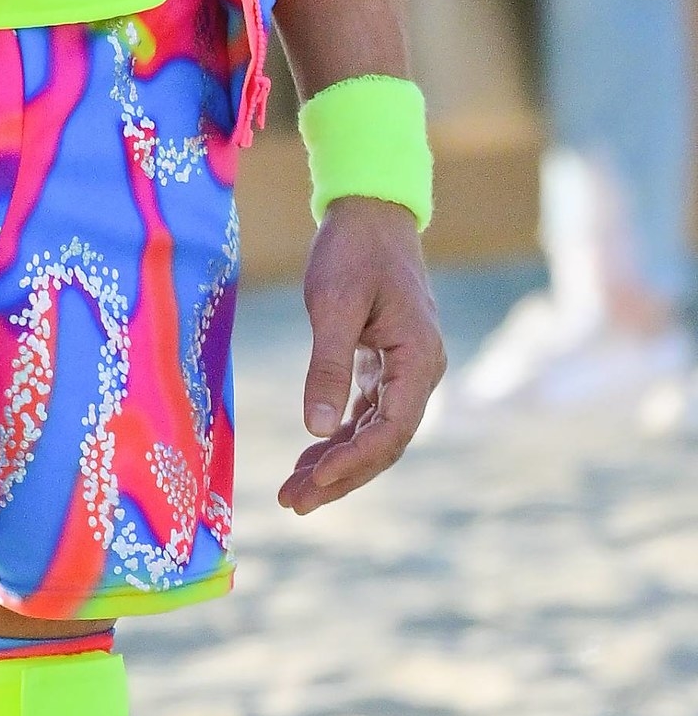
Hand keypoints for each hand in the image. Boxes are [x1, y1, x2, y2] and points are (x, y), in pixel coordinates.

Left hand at [281, 196, 444, 512]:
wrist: (370, 212)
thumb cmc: (353, 251)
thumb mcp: (334, 305)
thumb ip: (328, 366)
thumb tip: (316, 428)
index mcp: (419, 358)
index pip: (393, 429)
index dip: (355, 461)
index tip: (315, 481)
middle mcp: (420, 371)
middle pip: (385, 442)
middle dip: (342, 476)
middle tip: (295, 503)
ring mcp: (404, 371)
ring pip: (375, 433)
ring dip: (337, 464)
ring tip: (294, 493)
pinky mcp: (385, 365)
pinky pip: (365, 414)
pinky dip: (338, 438)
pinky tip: (308, 458)